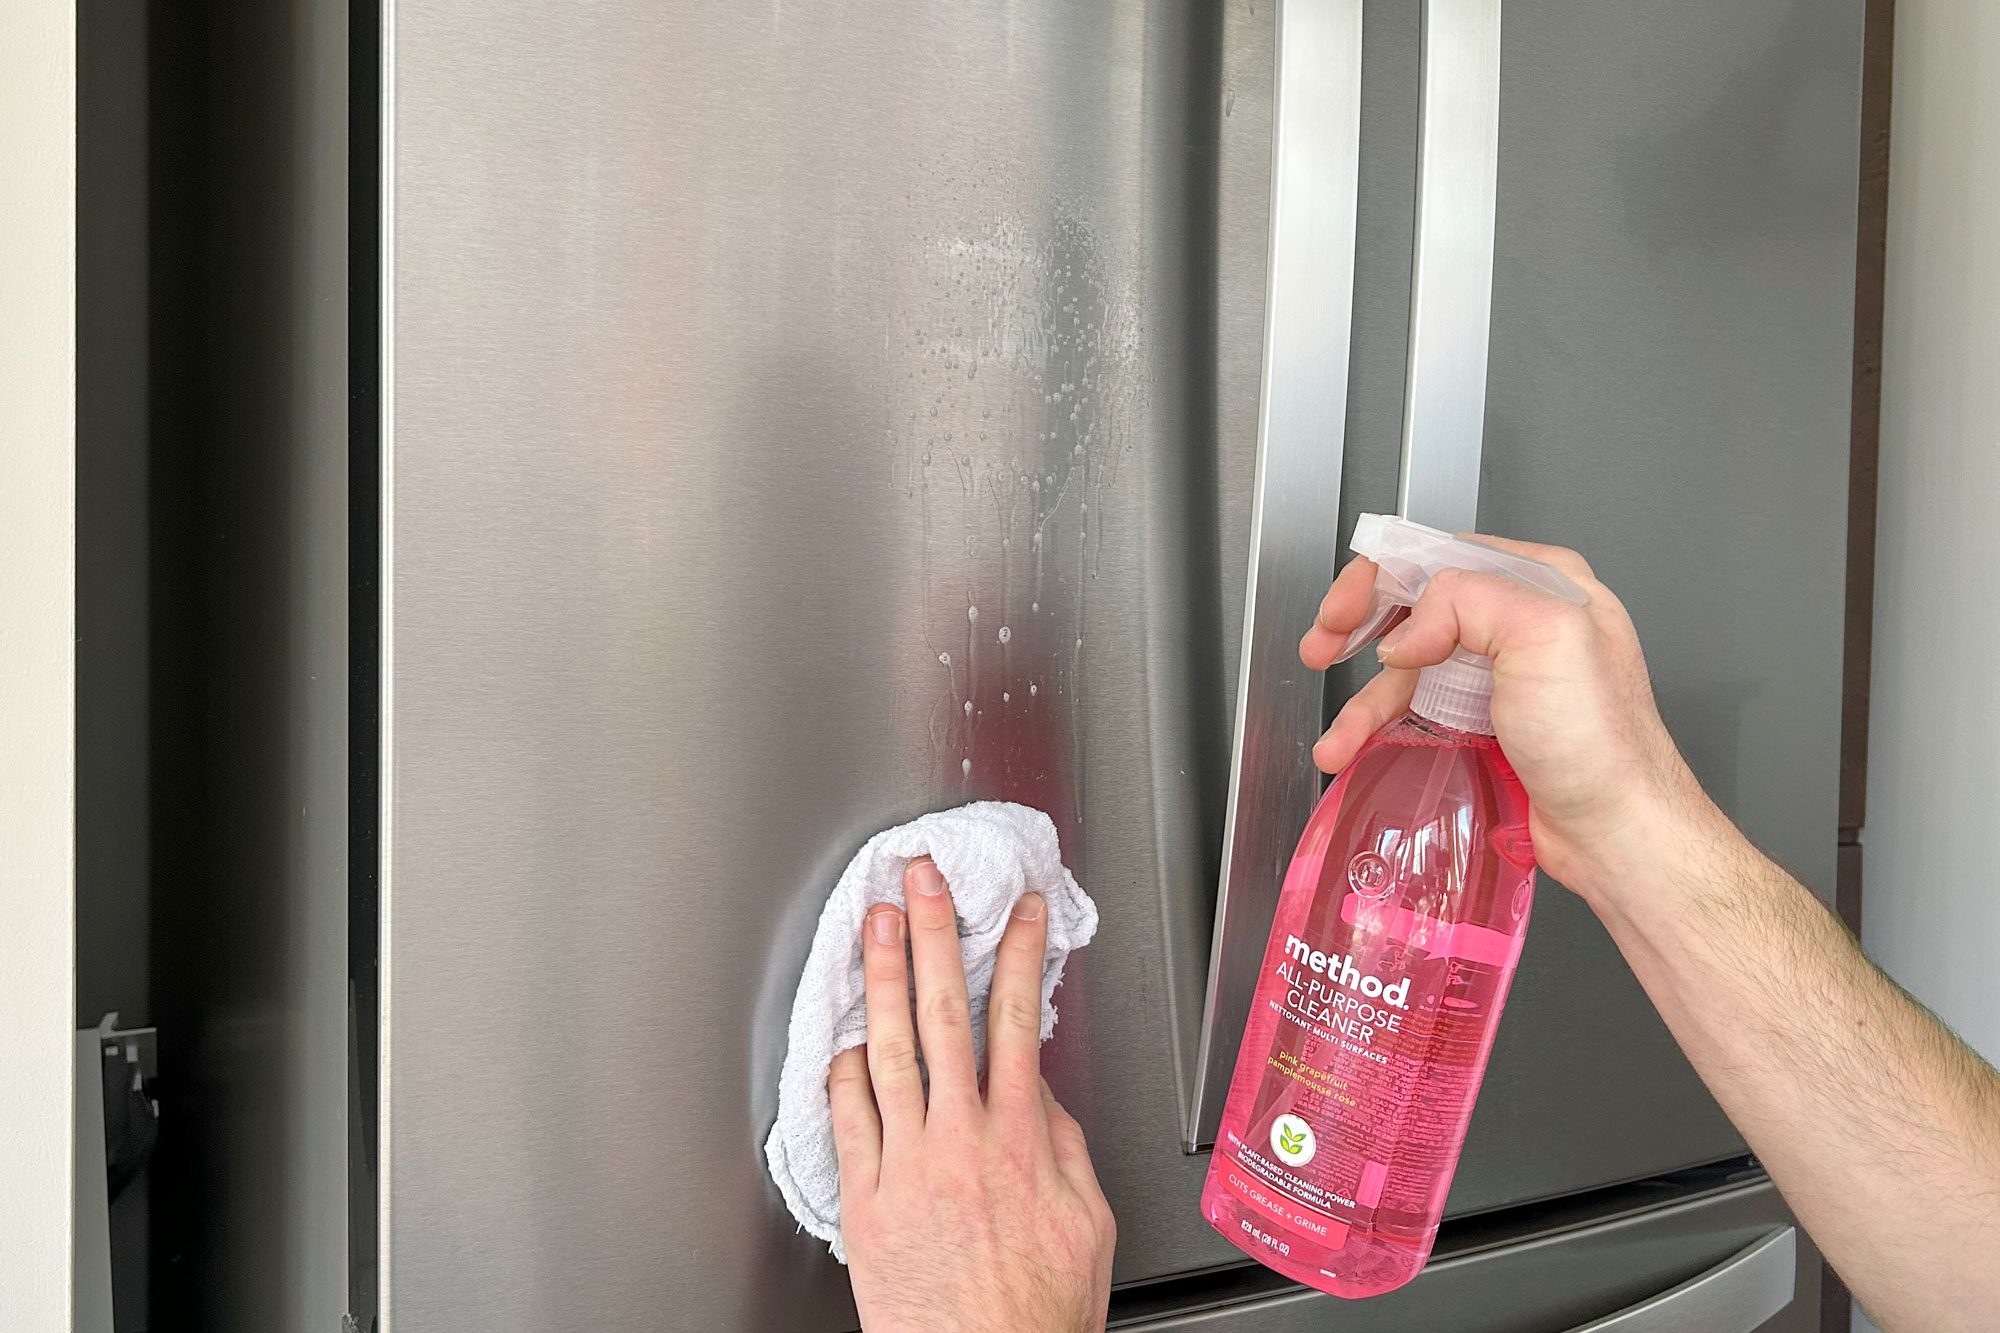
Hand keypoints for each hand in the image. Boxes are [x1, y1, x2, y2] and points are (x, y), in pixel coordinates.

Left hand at [828, 857, 1115, 1332]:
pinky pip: (848, 1118)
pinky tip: (843, 1035)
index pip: (1019, 1020)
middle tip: (921, 881)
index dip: (1017, 955)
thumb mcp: (1085, 1222)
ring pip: (889, 1050)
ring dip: (881, 978)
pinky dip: (844, 1069)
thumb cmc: (1035, 1314)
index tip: (1017, 912)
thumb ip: (1063, 1146)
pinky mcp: (865, 1199)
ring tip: (873, 926)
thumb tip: (1040, 1093)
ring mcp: (907, 1165)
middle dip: (934, 936)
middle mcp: (960, 1140)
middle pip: (944, 1014)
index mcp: (1021, 1139)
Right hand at [1299, 535, 1716, 903]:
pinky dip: (1379, 728)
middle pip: (1416, 605)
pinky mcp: (1489, 720)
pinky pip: (1419, 709)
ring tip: (1338, 737)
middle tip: (1321, 646)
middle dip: (1358, 627)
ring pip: (1410, 666)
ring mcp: (1505, 673)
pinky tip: (1355, 747)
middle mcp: (1525, 620)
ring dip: (1362, 699)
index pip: (1442, 554)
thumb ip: (1468, 600)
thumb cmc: (1602, 742)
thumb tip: (1408, 629)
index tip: (1344, 612)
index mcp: (1544, 582)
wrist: (1616, 831)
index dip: (1381, 578)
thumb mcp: (1545, 635)